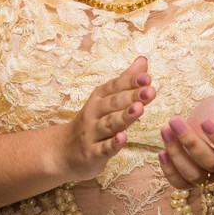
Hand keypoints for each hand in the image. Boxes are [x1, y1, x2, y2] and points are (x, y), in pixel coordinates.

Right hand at [58, 56, 155, 179]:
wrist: (63, 152)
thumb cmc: (92, 123)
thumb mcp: (106, 100)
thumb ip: (126, 81)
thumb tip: (143, 60)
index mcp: (98, 99)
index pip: (114, 87)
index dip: (130, 82)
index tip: (147, 77)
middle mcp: (93, 114)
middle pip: (113, 104)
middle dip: (131, 96)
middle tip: (150, 91)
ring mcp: (91, 134)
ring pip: (109, 124)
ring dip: (124, 116)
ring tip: (139, 108)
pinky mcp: (91, 154)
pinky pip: (103, 149)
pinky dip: (113, 144)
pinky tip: (123, 138)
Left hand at [158, 95, 213, 188]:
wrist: (208, 124)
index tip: (205, 122)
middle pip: (210, 162)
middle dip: (190, 142)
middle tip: (175, 120)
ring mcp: (206, 172)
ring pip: (194, 176)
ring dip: (176, 156)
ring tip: (165, 130)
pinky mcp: (189, 175)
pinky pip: (180, 184)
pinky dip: (169, 172)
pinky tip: (162, 152)